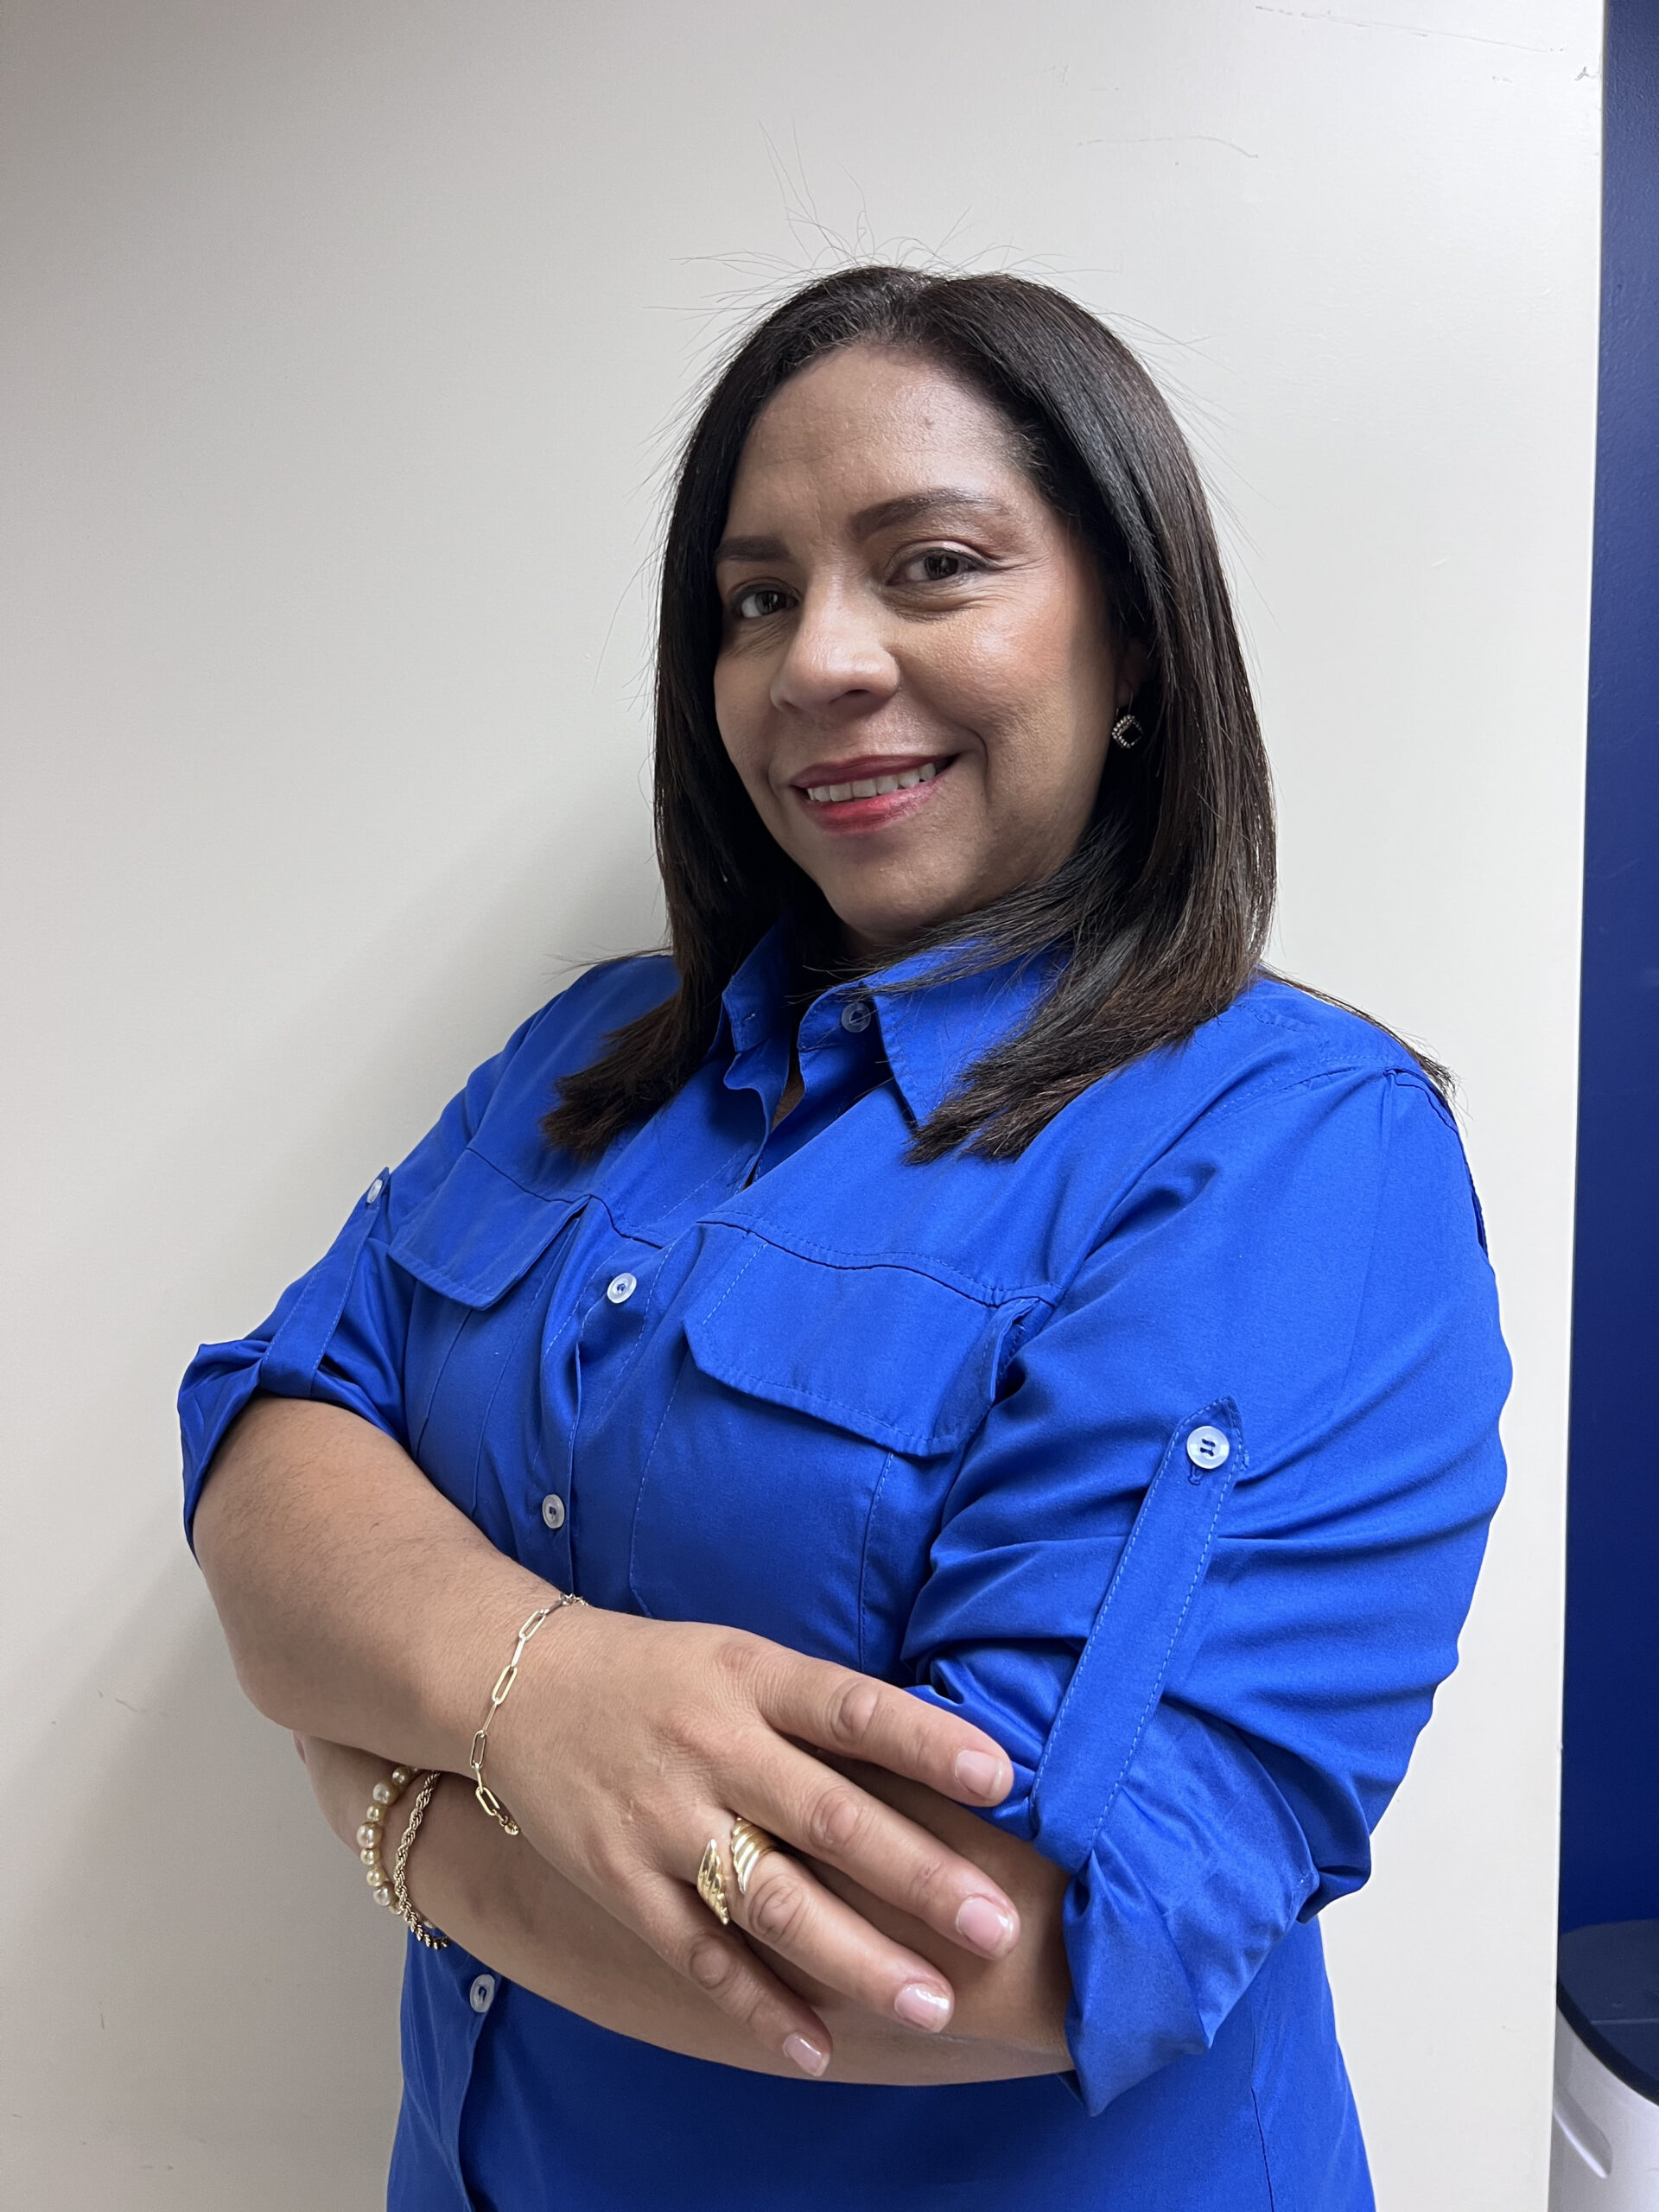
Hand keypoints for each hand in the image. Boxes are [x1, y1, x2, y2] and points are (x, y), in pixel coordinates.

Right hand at [487, 1606, 1021, 2075]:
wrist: (513, 1685)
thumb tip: (941, 1753)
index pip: (851, 1707)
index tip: (1003, 1777)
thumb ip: (820, 1710)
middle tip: (995, 1925)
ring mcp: (663, 1819)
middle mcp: (712, 1746)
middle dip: (917, 1875)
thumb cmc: (658, 1674)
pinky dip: (757, 2004)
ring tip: (931, 2002)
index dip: (926, 1741)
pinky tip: (816, 2047)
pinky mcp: (620, 1880)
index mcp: (751, 1677)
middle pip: (828, 1816)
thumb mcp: (739, 1658)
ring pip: (771, 1900)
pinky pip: (698, 1953)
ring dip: (857, 1958)